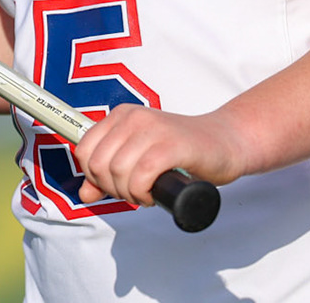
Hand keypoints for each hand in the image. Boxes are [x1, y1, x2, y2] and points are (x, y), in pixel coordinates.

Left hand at [71, 105, 248, 205]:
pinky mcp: (172, 145)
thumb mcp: (139, 158)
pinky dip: (144, 193)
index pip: (84, 150)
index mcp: (120, 116)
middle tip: (134, 193)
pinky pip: (141, 175)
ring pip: (118, 171)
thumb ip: (110, 173)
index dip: (94, 177)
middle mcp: (133, 117)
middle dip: (112, 189)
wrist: (225, 142)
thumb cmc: (183, 152)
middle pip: (98, 164)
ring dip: (130, 193)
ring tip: (147, 192)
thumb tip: (85, 193)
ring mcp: (153, 129)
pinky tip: (155, 193)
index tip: (114, 186)